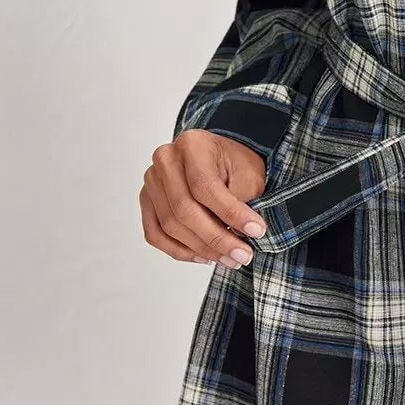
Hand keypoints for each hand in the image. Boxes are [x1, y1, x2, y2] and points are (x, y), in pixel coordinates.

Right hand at [140, 130, 268, 267]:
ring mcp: (152, 182)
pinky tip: (204, 257)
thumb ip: (240, 202)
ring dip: (201, 249)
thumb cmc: (234, 163)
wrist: (219, 157)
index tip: (256, 231)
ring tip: (229, 258)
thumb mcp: (248, 174)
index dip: (231, 214)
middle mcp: (165, 160)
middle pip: (184, 210)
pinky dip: (180, 251)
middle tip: (243, 255)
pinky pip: (155, 234)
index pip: (206, 187)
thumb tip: (239, 237)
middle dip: (217, 239)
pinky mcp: (147, 201)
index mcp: (191, 145)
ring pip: (170, 226)